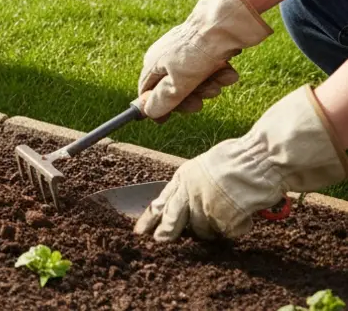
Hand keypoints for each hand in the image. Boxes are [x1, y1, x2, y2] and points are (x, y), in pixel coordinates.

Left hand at [135, 86, 347, 240]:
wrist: (259, 159)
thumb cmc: (238, 158)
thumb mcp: (205, 167)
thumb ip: (193, 185)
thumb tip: (186, 204)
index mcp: (183, 178)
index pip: (161, 202)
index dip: (150, 218)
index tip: (140, 231)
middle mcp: (190, 193)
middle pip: (172, 221)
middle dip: (166, 233)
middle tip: (160, 241)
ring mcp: (206, 208)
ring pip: (202, 231)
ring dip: (213, 228)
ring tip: (229, 213)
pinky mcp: (224, 220)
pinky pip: (228, 232)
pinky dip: (237, 227)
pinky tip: (245, 214)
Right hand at [136, 0, 270, 118]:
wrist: (226, 23)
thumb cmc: (197, 51)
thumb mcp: (178, 82)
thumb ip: (162, 100)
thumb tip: (147, 112)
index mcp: (153, 63)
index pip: (147, 91)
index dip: (156, 106)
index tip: (166, 120)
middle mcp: (168, 57)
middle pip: (174, 89)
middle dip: (189, 98)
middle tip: (200, 103)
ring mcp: (188, 53)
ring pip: (196, 82)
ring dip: (209, 86)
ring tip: (219, 80)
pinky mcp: (208, 50)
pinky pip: (211, 70)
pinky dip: (220, 75)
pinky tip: (228, 71)